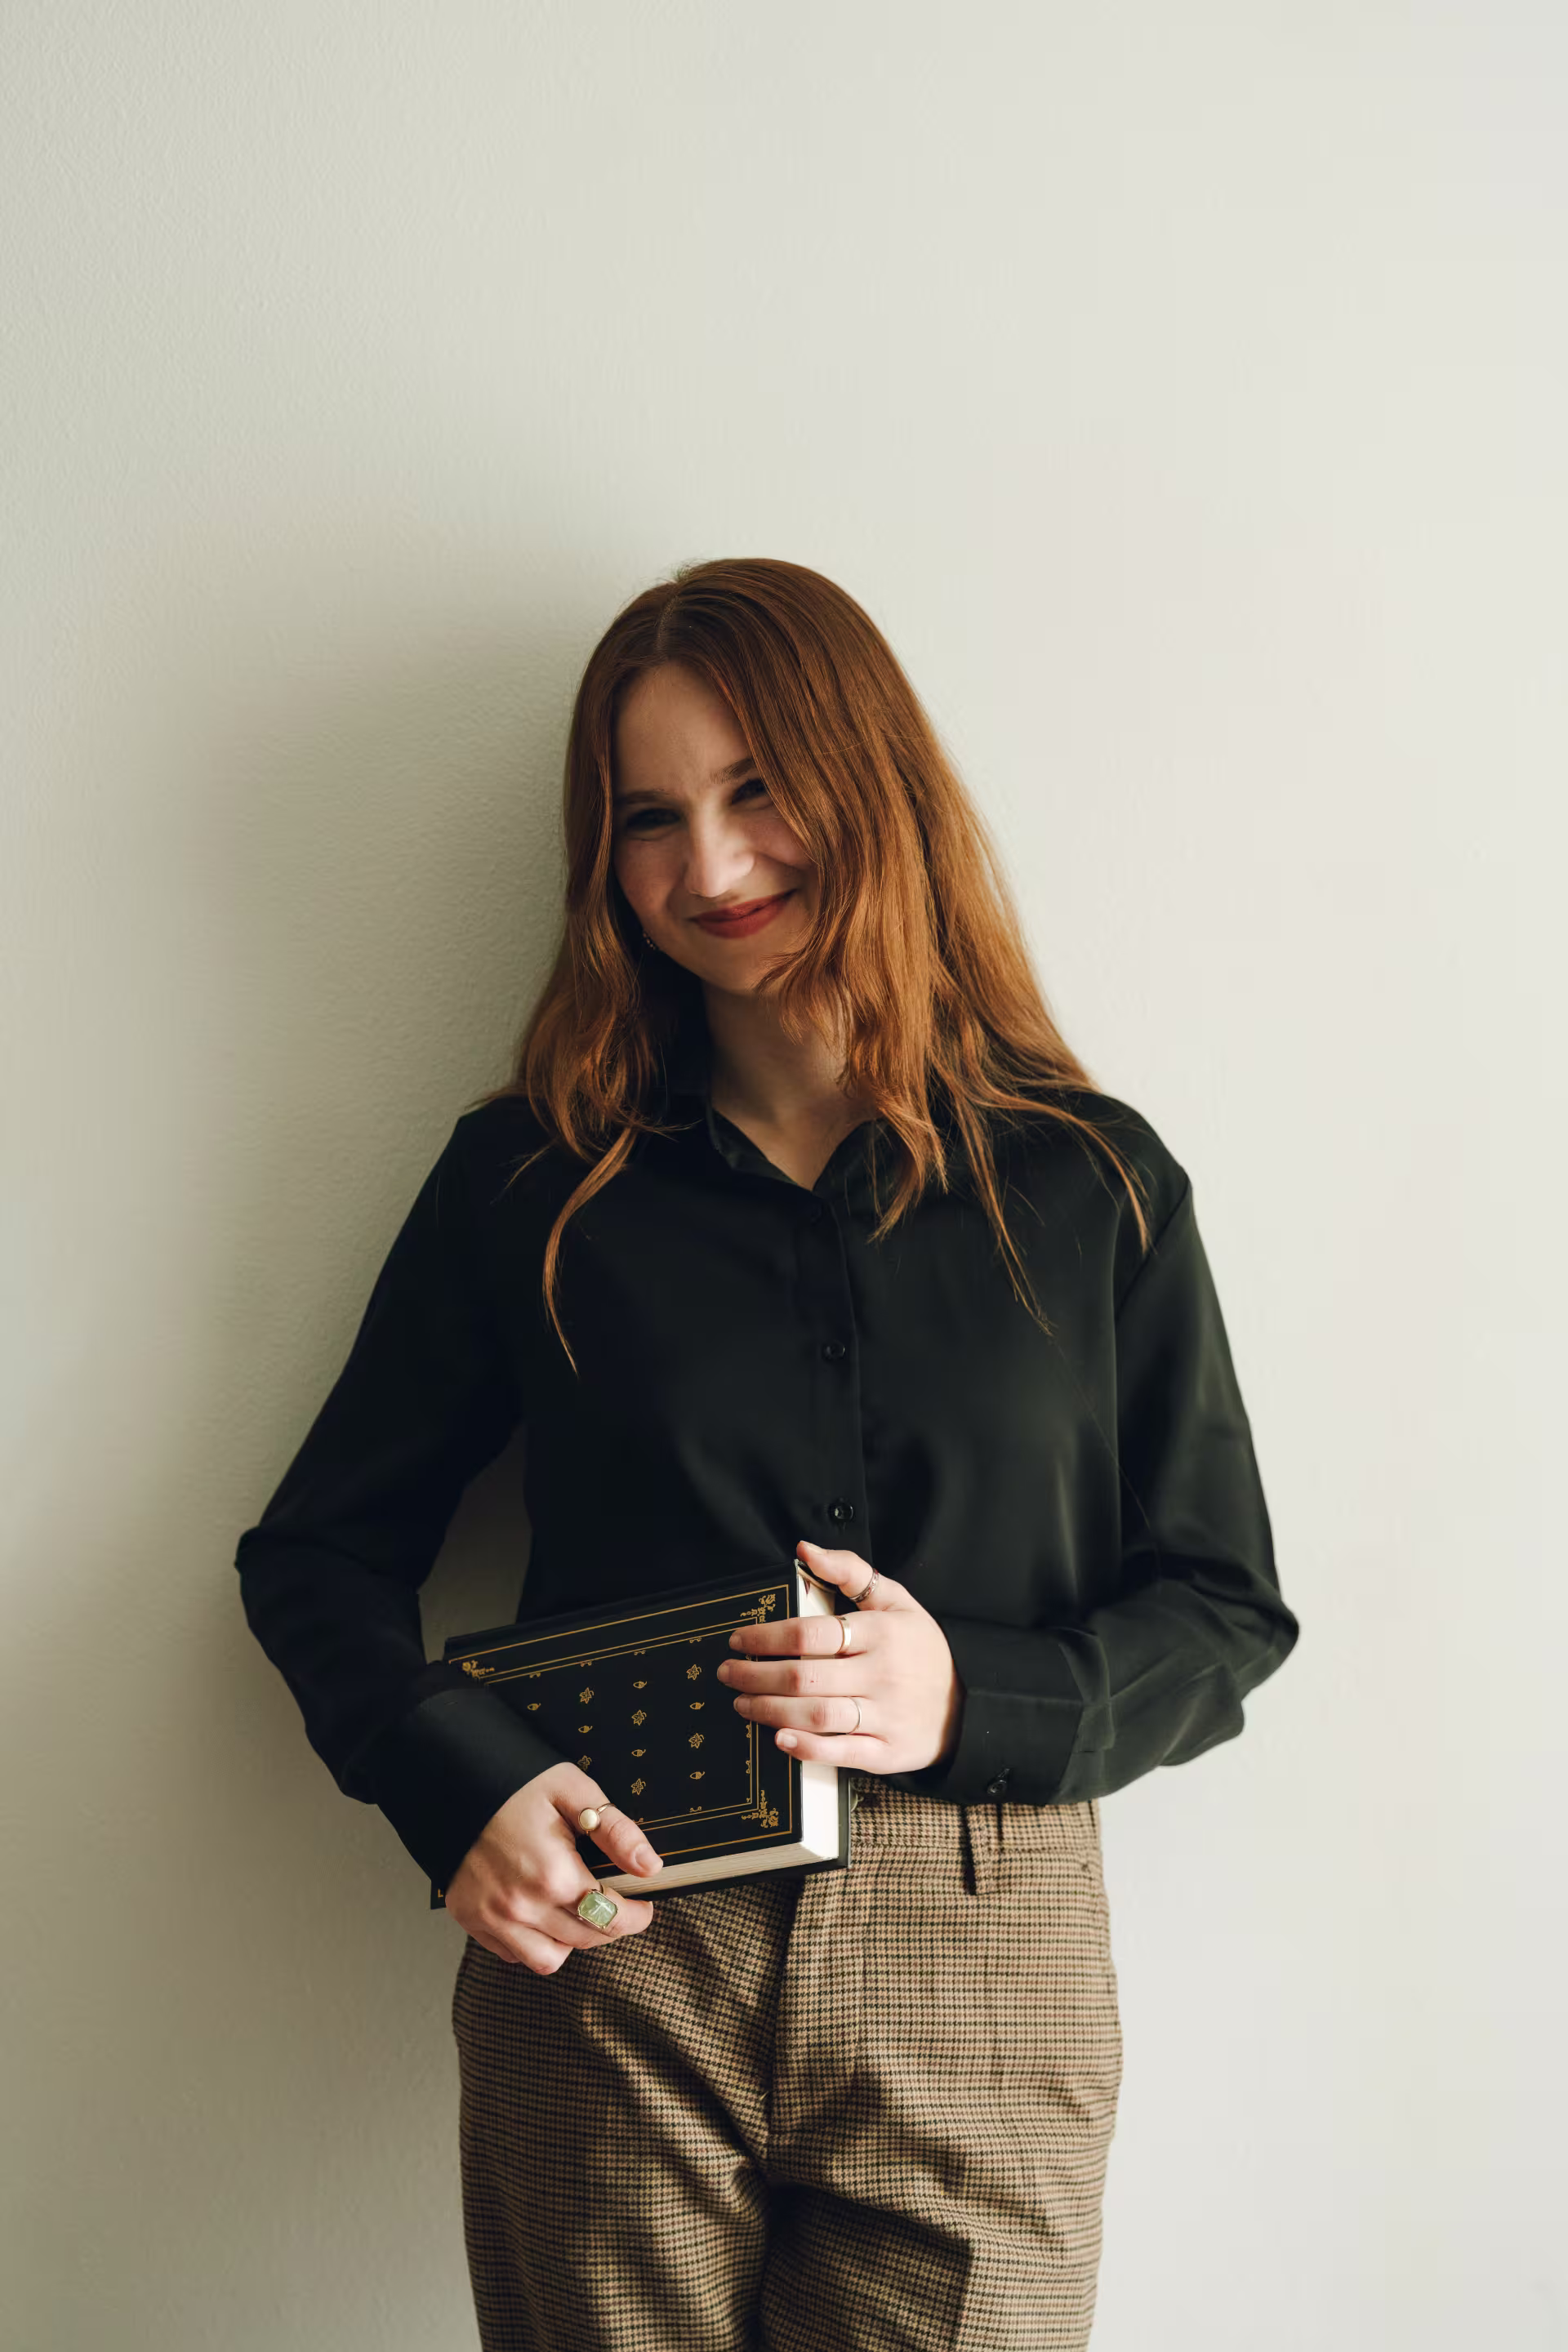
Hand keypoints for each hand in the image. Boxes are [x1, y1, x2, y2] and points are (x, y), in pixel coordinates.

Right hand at [443, 1762, 662, 1972]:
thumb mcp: (573, 1791)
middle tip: (614, 1898)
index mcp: (552, 1875)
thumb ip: (616, 1832)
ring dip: (569, 1940)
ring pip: (548, 1960)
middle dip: (609, 1923)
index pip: (611, 1918)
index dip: (636, 1915)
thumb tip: (649, 1866)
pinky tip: (538, 1908)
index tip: (643, 1903)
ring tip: (572, 1907)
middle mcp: (521, 1907)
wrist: (450, 1777)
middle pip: (585, 1940)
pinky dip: (532, 1940)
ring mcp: (492, 1918)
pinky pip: (513, 1953)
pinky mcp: (471, 1919)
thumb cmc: (513, 1781)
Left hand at [717, 1539, 963, 1774]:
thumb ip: (850, 1571)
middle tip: (727, 1673)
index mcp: (880, 1633)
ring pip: (814, 1715)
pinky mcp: (885, 1752)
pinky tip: (778, 1739)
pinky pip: (839, 1752)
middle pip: (803, 1676)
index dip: (765, 1637)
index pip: (810, 1633)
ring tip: (741, 1703)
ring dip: (768, 1710)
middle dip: (754, 1675)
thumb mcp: (896, 1601)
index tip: (738, 1639)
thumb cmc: (921, 1650)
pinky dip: (805, 1748)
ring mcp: (884, 1716)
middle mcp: (880, 1675)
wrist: (966, 1707)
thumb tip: (804, 1549)